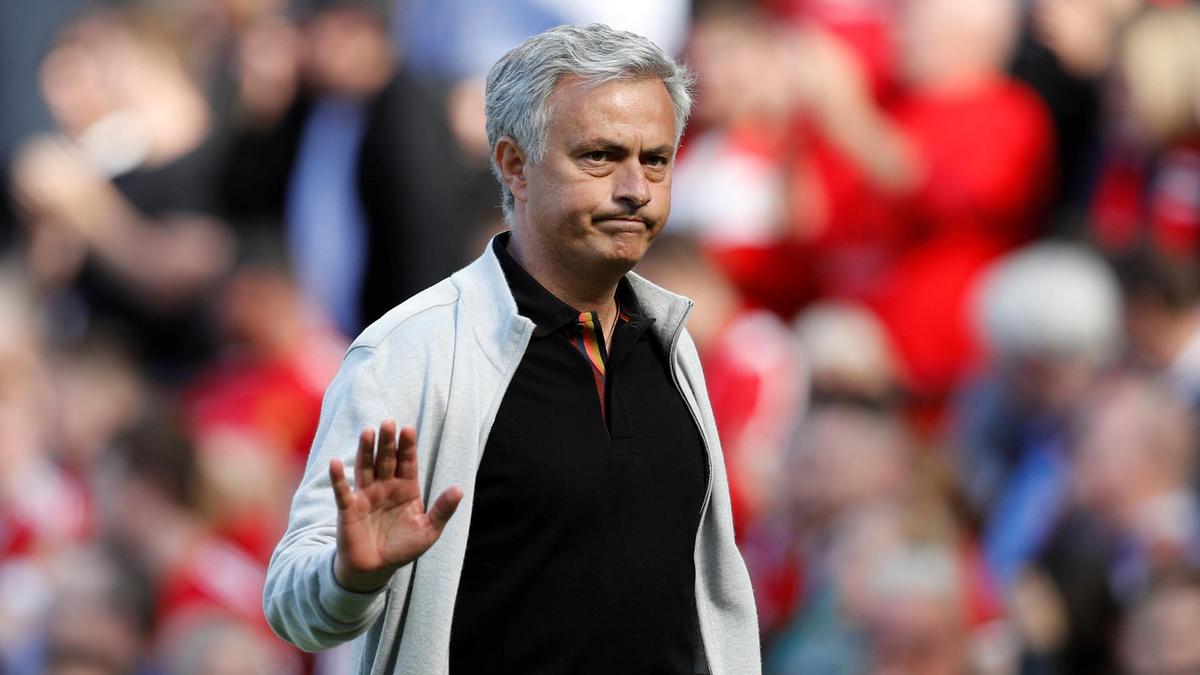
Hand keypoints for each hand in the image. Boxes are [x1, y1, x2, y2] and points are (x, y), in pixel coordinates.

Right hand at [329, 421, 462, 591]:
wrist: (375, 569)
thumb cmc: (402, 548)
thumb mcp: (428, 531)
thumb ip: (442, 510)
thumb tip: (459, 489)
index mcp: (406, 489)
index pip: (408, 463)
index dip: (408, 447)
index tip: (408, 429)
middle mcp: (386, 486)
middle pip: (387, 459)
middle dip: (388, 442)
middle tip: (388, 422)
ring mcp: (366, 495)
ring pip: (366, 468)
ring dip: (366, 451)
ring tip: (368, 432)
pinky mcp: (348, 509)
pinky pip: (342, 491)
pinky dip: (338, 478)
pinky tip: (335, 463)